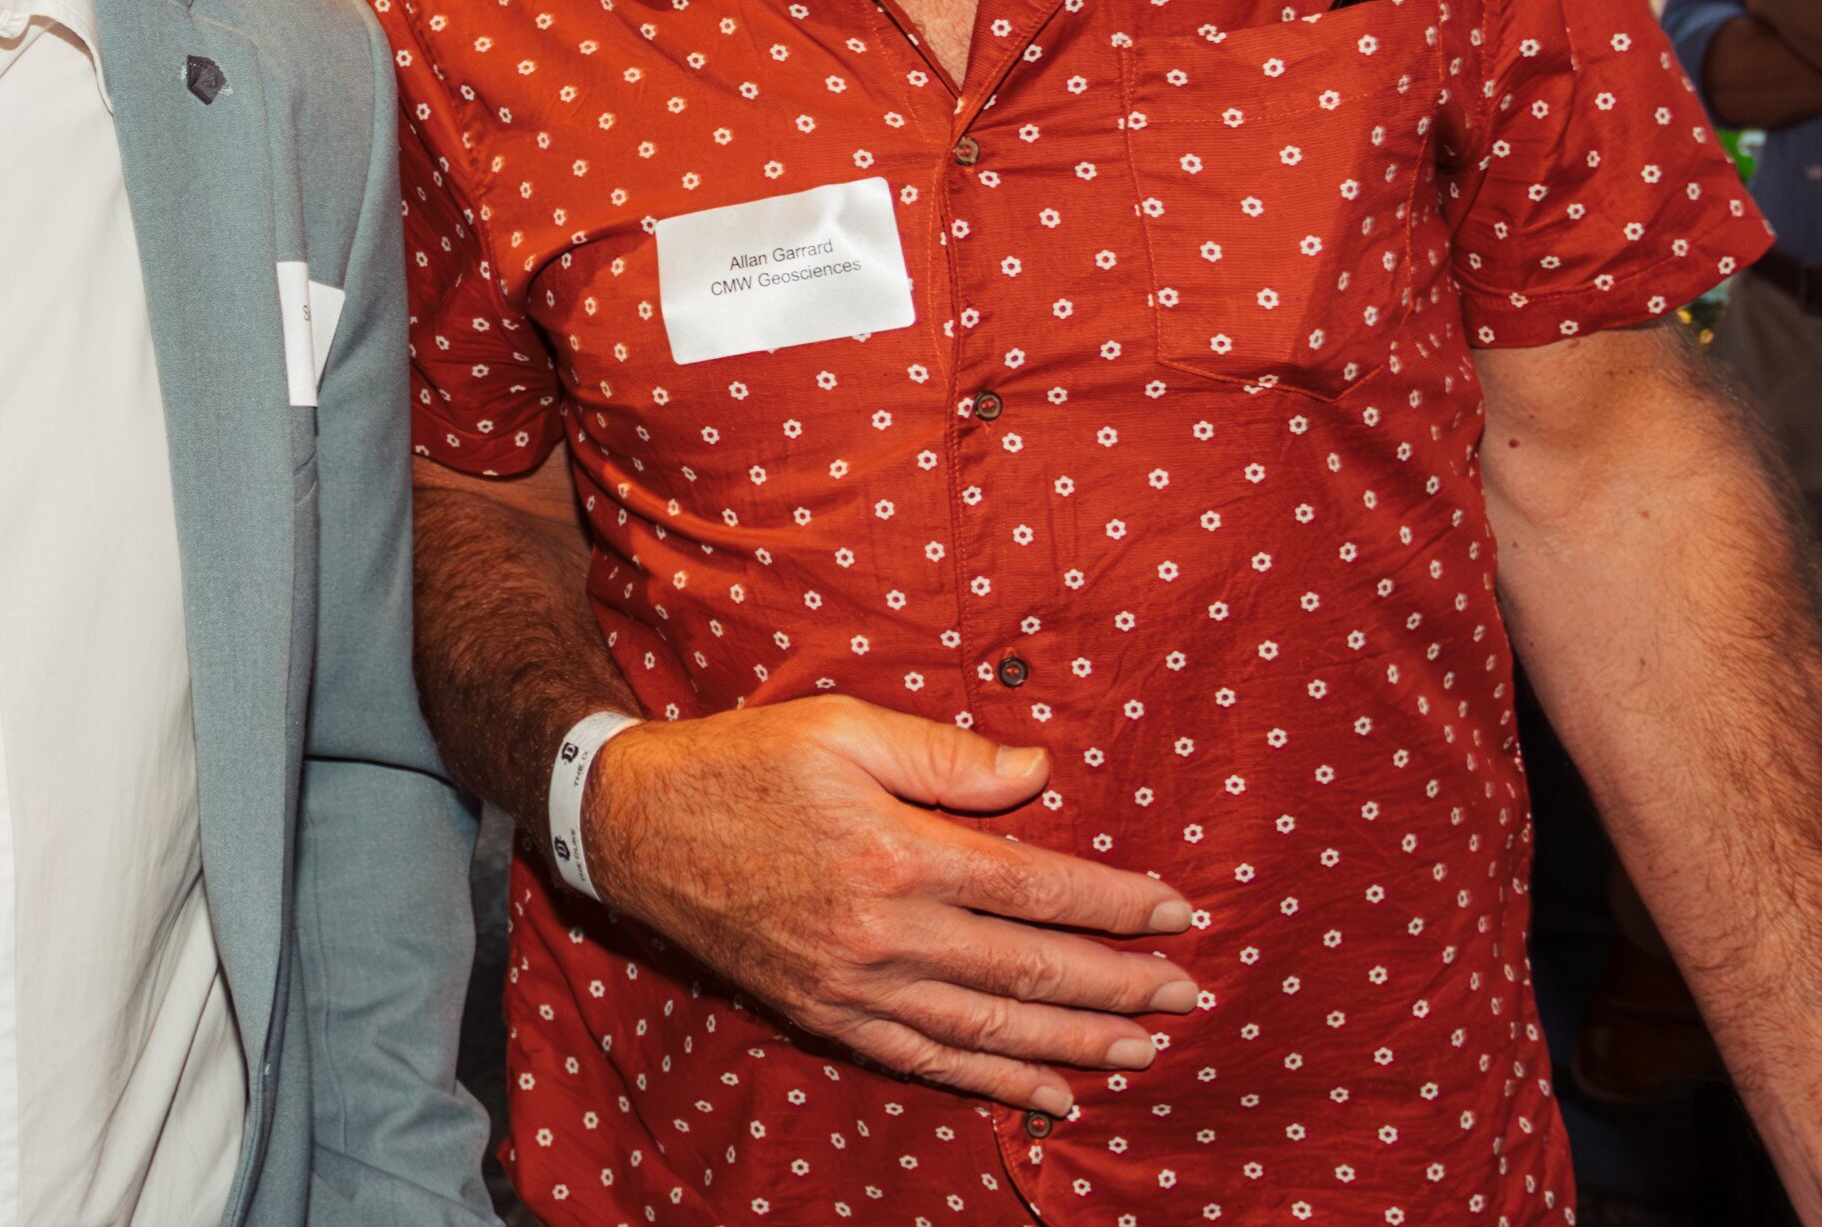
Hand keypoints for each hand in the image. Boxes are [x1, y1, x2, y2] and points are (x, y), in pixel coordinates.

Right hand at [578, 696, 1204, 1114]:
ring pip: (989, 1029)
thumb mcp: (842, 728)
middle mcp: (883, 934)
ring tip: (1144, 1049)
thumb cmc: (742, 762)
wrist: (635, 826)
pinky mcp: (827, 1016)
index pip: (1036, 887)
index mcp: (896, 852)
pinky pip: (927, 1061)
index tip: (1176, 913)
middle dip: (1118, 985)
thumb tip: (1041, 772)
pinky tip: (1048, 1092)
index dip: (1115, 904)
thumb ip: (946, 756)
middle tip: (1186, 994)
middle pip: (1028, 969)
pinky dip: (995, 1081)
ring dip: (1075, 1044)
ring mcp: (854, 987)